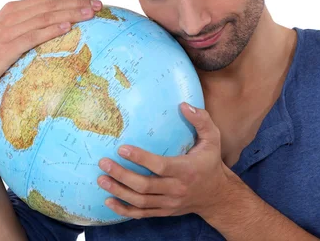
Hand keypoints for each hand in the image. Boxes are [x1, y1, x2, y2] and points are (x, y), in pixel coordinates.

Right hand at [0, 0, 102, 102]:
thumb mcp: (7, 38)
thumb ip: (26, 29)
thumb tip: (56, 28)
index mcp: (12, 11)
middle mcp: (9, 16)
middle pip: (49, 3)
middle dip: (76, 1)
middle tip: (99, 4)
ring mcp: (5, 32)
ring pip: (43, 16)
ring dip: (69, 12)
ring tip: (91, 13)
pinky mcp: (4, 50)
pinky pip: (32, 37)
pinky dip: (50, 30)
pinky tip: (68, 28)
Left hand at [97, 102, 230, 218]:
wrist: (217, 196)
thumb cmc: (210, 163)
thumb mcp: (213, 139)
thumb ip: (201, 120)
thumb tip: (184, 105)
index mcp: (186, 170)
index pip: (160, 166)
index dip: (140, 158)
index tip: (122, 149)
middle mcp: (176, 189)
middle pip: (145, 185)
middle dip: (122, 175)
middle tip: (104, 163)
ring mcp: (169, 203)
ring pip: (140, 201)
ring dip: (119, 190)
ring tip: (101, 179)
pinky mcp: (164, 212)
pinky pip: (142, 214)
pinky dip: (124, 210)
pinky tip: (109, 201)